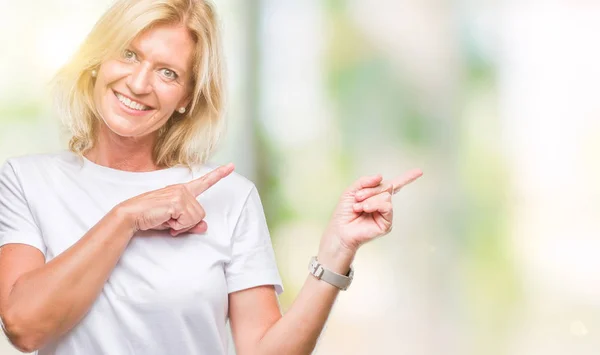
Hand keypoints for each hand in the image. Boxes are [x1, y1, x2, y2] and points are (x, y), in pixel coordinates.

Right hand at [118, 163, 234, 236]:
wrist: (132, 216)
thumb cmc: (151, 217)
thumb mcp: (175, 221)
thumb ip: (191, 223)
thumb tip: (204, 227)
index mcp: (182, 190)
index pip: (204, 182)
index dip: (219, 174)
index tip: (231, 166)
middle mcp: (182, 189)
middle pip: (200, 213)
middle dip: (187, 224)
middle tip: (171, 223)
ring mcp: (180, 194)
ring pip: (196, 218)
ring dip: (182, 226)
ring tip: (168, 221)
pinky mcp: (176, 201)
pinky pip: (188, 220)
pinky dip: (178, 226)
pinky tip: (167, 221)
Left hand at [318, 169, 421, 270]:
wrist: (340, 230)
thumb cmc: (344, 212)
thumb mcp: (351, 191)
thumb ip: (365, 181)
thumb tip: (381, 177)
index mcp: (376, 196)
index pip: (394, 185)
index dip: (407, 178)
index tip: (420, 171)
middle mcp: (383, 204)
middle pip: (386, 187)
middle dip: (369, 190)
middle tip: (357, 198)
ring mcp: (386, 214)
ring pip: (386, 195)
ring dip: (369, 198)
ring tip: (359, 207)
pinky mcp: (387, 224)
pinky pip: (387, 206)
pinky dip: (375, 204)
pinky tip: (365, 209)